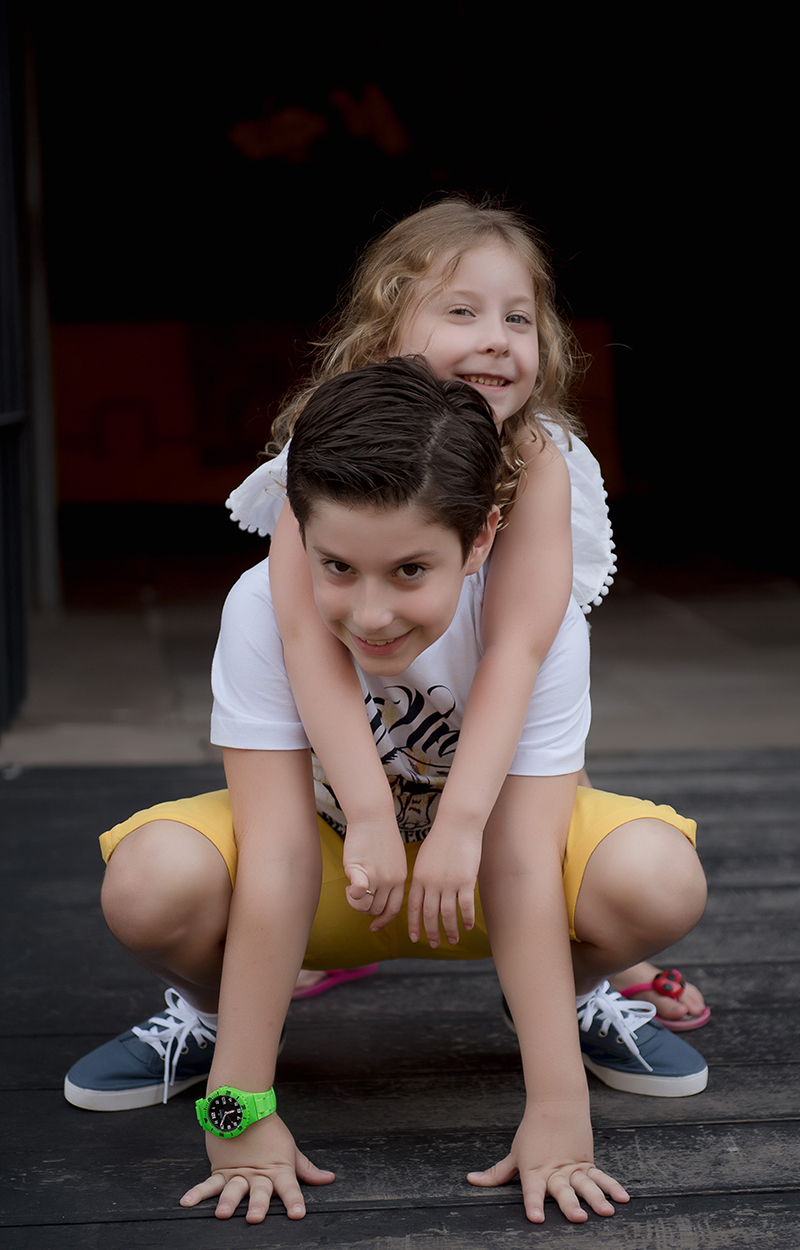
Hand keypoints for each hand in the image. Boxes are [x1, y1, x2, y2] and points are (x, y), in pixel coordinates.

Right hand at [180, 1113, 334, 1222]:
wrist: (245, 1105)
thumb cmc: (270, 1131)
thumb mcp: (291, 1151)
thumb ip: (306, 1170)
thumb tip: (328, 1179)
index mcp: (278, 1169)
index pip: (290, 1187)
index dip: (294, 1200)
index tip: (297, 1214)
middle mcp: (258, 1174)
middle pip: (259, 1190)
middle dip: (258, 1204)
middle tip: (255, 1217)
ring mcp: (238, 1173)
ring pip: (233, 1188)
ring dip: (228, 1201)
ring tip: (222, 1213)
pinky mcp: (220, 1170)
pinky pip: (208, 1183)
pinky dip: (197, 1193)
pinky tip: (187, 1202)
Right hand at [342, 819, 407, 931]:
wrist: (373, 817)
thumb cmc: (380, 836)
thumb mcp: (393, 860)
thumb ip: (389, 878)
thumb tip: (377, 895)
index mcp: (401, 879)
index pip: (394, 909)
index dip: (383, 920)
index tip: (374, 927)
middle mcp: (391, 881)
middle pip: (377, 910)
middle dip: (365, 909)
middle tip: (356, 895)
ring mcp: (377, 877)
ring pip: (365, 905)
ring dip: (356, 902)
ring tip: (351, 887)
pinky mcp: (362, 870)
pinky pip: (359, 893)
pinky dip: (353, 895)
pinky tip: (348, 886)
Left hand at [406, 821, 481, 947]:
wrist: (457, 825)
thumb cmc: (441, 840)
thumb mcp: (425, 859)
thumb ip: (422, 878)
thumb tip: (422, 894)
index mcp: (419, 878)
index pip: (413, 907)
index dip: (413, 925)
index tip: (415, 938)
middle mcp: (431, 883)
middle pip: (429, 914)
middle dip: (431, 932)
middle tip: (434, 945)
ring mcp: (449, 883)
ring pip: (448, 914)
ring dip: (450, 930)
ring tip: (453, 940)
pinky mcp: (466, 881)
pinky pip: (465, 906)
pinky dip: (467, 919)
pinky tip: (468, 927)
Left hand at [467, 1103, 628, 1223]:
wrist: (556, 1104)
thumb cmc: (532, 1132)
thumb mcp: (515, 1153)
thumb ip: (497, 1173)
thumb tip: (472, 1181)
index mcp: (534, 1170)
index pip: (531, 1190)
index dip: (532, 1204)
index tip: (536, 1218)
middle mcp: (554, 1171)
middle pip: (562, 1190)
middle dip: (570, 1205)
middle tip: (578, 1218)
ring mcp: (573, 1168)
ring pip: (585, 1184)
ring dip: (596, 1198)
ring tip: (606, 1211)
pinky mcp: (587, 1163)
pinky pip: (601, 1177)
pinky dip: (612, 1187)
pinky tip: (623, 1199)